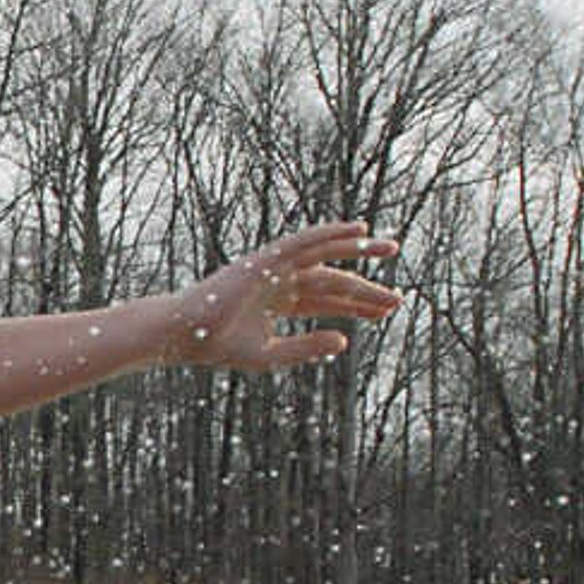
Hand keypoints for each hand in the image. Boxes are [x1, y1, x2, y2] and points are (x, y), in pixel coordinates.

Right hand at [176, 222, 403, 374]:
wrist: (184, 334)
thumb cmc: (217, 346)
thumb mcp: (270, 354)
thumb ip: (306, 348)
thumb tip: (344, 342)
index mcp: (280, 302)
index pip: (328, 300)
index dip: (359, 306)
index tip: (388, 311)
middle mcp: (281, 281)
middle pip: (333, 281)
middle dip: (366, 288)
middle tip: (399, 297)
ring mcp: (274, 268)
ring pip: (324, 255)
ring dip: (357, 248)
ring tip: (390, 248)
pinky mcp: (266, 259)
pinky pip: (304, 241)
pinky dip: (331, 232)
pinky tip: (358, 229)